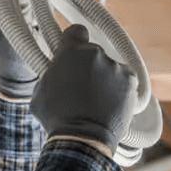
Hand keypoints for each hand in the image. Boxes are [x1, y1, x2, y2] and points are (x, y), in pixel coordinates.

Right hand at [31, 24, 137, 153]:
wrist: (82, 138)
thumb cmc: (57, 119)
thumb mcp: (39, 93)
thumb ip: (49, 73)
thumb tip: (53, 70)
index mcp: (70, 52)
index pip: (75, 31)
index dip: (72, 41)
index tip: (71, 51)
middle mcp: (95, 53)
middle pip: (92, 52)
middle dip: (86, 65)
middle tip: (80, 86)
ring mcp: (115, 66)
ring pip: (108, 67)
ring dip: (102, 78)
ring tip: (94, 101)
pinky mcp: (130, 80)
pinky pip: (123, 79)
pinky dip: (118, 89)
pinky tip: (108, 104)